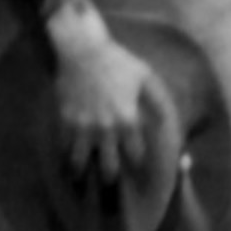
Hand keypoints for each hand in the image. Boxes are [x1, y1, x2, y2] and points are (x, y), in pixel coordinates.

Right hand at [53, 36, 179, 187]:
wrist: (82, 50)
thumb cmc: (117, 62)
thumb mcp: (145, 77)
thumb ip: (157, 101)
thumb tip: (167, 122)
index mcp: (127, 119)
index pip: (135, 153)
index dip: (137, 163)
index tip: (137, 168)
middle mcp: (106, 128)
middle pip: (108, 166)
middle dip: (110, 176)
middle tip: (110, 180)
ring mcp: (83, 127)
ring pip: (80, 162)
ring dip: (81, 172)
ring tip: (80, 177)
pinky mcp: (65, 121)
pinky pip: (63, 147)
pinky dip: (64, 155)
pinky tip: (65, 160)